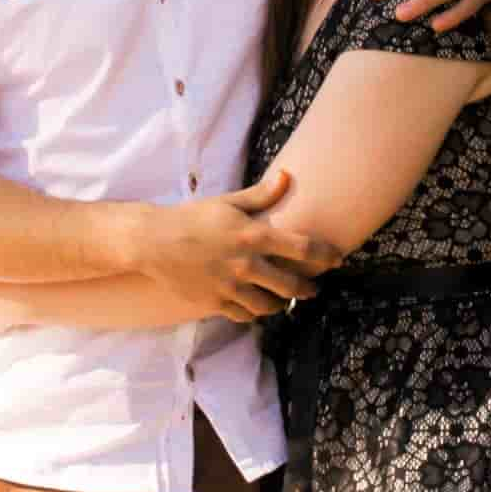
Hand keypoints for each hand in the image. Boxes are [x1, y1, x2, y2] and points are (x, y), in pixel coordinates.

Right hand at [131, 171, 342, 322]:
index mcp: (253, 235)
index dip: (326, 255)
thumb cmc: (192, 217)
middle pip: (291, 285)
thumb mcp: (228, 202)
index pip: (303, 248)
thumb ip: (262, 194)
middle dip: (308, 289)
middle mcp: (246, 264)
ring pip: (269, 306)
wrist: (153, 241)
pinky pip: (243, 315)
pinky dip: (253, 313)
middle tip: (313, 289)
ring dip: (282, 304)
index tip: (337, 258)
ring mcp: (231, 286)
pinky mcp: (215, 303)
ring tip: (285, 301)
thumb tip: (287, 176)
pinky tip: (256, 306)